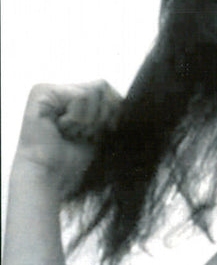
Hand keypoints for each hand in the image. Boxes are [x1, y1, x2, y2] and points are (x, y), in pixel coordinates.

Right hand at [15, 80, 121, 198]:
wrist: (51, 177)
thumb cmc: (72, 161)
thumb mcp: (99, 132)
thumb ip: (109, 111)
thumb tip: (126, 101)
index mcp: (72, 98)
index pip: (107, 90)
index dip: (112, 113)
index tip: (100, 133)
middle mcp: (59, 91)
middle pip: (103, 87)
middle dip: (100, 117)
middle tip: (80, 135)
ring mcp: (49, 90)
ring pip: (94, 92)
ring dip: (87, 121)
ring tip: (69, 133)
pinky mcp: (42, 92)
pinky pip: (81, 96)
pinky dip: (78, 118)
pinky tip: (61, 129)